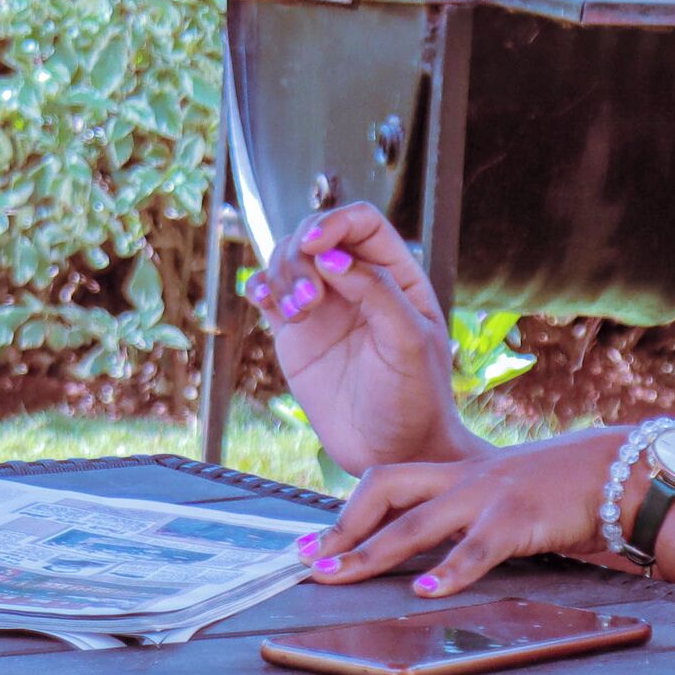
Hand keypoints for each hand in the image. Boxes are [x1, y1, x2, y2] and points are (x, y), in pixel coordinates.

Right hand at [243, 204, 476, 474]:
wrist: (392, 452)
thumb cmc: (415, 400)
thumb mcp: (408, 343)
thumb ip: (377, 292)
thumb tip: (332, 256)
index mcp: (396, 276)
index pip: (362, 223)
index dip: (335, 222)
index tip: (314, 244)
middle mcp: (357, 283)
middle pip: (315, 235)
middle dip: (301, 256)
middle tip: (309, 301)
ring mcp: (324, 307)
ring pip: (288, 260)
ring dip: (282, 275)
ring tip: (297, 315)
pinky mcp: (295, 334)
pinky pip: (269, 294)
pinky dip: (259, 287)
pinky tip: (262, 300)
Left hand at [299, 427, 632, 597]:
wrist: (620, 470)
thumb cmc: (562, 489)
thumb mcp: (504, 495)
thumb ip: (466, 515)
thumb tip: (426, 552)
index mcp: (458, 474)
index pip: (387, 482)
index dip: (346, 511)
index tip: (313, 542)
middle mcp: (463, 480)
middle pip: (385, 490)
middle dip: (342, 528)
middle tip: (309, 561)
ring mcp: (489, 496)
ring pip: (417, 523)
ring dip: (372, 552)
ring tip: (339, 575)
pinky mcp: (519, 519)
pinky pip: (477, 549)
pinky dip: (449, 572)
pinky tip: (426, 591)